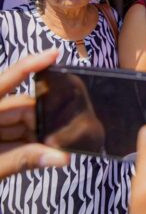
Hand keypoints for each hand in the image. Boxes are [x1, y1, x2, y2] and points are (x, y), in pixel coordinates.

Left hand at [0, 48, 68, 177]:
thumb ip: (22, 160)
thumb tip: (61, 158)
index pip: (5, 80)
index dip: (30, 65)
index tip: (54, 53)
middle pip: (18, 107)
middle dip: (43, 117)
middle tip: (71, 128)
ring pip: (18, 125)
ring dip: (39, 135)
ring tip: (61, 144)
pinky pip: (12, 140)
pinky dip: (28, 146)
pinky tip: (45, 152)